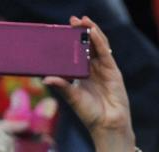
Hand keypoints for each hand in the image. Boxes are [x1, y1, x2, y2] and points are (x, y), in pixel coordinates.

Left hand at [43, 17, 134, 151]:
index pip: (77, 54)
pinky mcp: (113, 71)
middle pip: (88, 46)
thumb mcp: (72, 98)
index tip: (63, 31)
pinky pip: (105, 53)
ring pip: (98, 46)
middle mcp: (93, 70)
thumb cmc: (90, 114)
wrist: (107, 124)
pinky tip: (93, 32)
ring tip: (83, 21)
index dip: (72, 43)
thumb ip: (62, 87)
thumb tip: (45, 79)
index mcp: (82, 76)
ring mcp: (104, 69)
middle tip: (72, 20)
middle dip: (81, 32)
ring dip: (91, 32)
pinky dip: (100, 42)